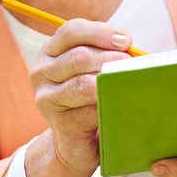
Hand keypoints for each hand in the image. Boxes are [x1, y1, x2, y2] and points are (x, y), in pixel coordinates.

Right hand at [26, 19, 132, 176]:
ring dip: (111, 81)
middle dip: (111, 59)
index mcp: (50, 53)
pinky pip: (89, 111)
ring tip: (130, 82)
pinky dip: (110, 105)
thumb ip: (105, 55)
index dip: (100, 32)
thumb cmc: (88, 102)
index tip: (126, 41)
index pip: (71, 32)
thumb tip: (135, 52)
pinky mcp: (59, 123)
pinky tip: (125, 104)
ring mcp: (47, 99)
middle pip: (79, 57)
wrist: (75, 145)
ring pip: (82, 84)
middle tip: (133, 65)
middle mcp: (41, 73)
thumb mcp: (91, 71)